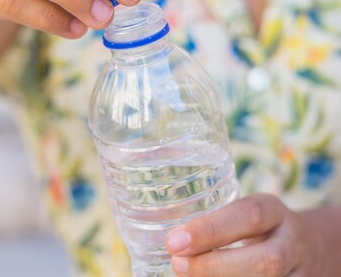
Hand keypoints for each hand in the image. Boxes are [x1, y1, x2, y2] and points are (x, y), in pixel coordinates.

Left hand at [165, 193, 328, 276]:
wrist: (313, 246)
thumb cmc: (260, 229)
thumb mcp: (243, 215)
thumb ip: (216, 224)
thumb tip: (169, 243)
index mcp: (273, 211)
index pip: (247, 215)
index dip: (210, 230)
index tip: (174, 242)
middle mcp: (291, 241)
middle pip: (265, 260)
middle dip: (216, 267)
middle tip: (178, 265)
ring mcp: (300, 271)